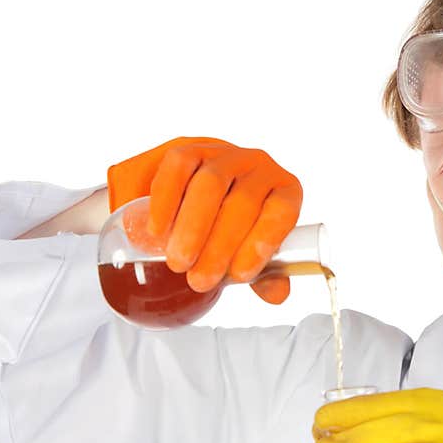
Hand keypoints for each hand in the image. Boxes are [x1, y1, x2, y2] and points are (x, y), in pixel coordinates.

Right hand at [107, 136, 302, 304]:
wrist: (198, 201)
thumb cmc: (233, 231)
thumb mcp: (251, 252)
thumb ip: (267, 275)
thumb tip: (277, 294)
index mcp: (284, 190)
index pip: (282, 211)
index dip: (262, 243)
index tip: (239, 276)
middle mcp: (260, 166)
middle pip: (242, 203)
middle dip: (219, 247)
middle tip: (200, 280)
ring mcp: (224, 153)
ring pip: (210, 185)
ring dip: (192, 227)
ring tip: (179, 262)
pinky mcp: (189, 147)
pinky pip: (178, 168)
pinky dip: (165, 201)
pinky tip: (157, 230)